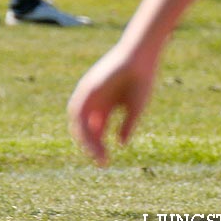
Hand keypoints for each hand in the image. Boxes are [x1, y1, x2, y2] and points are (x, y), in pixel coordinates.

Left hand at [66, 46, 157, 166]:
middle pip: (87, 128)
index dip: (100, 148)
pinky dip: (81, 125)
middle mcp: (95, 102)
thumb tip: (121, 144)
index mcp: (107, 107)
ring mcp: (90, 94)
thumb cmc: (141, 81)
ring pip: (79, 121)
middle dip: (92, 146)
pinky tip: (88, 138)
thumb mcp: (135, 108)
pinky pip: (78, 110)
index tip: (106, 163)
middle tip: (102, 162)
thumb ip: (127, 126)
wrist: (139, 58)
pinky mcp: (87, 88)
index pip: (97, 131)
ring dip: (85, 139)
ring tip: (94, 153)